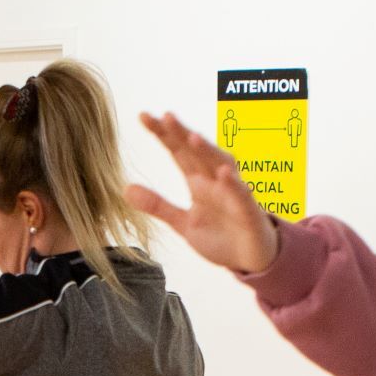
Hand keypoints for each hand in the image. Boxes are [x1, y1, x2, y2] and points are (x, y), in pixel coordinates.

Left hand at [126, 111, 280, 275]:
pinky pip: (242, 194)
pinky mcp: (248, 211)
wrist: (249, 260)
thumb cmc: (219, 236)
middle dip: (182, 133)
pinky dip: (234, 184)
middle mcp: (214, 180)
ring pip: (220, 165)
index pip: (178, 151)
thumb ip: (157, 205)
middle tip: (165, 116)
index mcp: (197, 181)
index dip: (163, 134)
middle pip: (197, 151)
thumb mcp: (182, 223)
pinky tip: (224, 173)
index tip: (144, 116)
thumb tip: (126, 189)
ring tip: (192, 136)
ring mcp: (232, 193)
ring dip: (208, 150)